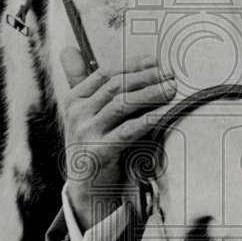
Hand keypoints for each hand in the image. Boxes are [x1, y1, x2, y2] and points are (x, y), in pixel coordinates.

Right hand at [60, 47, 176, 230]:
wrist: (87, 191)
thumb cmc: (95, 148)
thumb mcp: (87, 116)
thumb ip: (87, 86)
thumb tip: (69, 49)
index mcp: (73, 100)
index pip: (105, 73)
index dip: (132, 64)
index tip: (156, 61)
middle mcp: (76, 113)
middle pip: (116, 85)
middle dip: (146, 76)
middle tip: (171, 74)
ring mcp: (86, 132)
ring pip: (123, 103)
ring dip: (151, 93)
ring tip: (172, 88)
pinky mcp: (99, 152)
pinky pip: (129, 129)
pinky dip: (149, 118)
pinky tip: (166, 112)